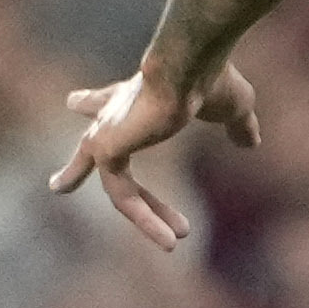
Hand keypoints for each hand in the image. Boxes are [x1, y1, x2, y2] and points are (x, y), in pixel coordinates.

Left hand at [52, 56, 255, 250]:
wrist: (190, 63)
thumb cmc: (210, 78)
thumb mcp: (233, 106)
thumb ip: (238, 125)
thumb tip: (251, 143)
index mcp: (137, 96)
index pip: (109, 100)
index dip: (93, 103)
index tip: (73, 102)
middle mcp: (114, 112)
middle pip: (92, 143)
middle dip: (77, 166)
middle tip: (57, 186)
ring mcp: (106, 133)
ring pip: (117, 186)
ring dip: (149, 216)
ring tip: (172, 243)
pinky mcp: (105, 151)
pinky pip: (123, 199)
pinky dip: (147, 221)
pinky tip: (171, 242)